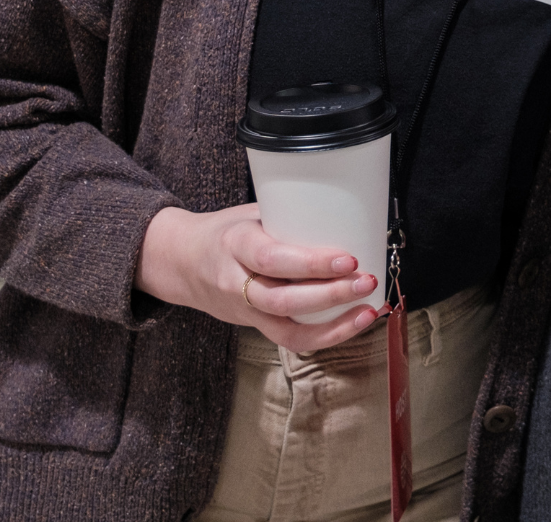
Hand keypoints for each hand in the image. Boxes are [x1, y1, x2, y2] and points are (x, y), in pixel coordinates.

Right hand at [136, 204, 380, 354]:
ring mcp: (243, 311)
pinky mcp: (254, 327)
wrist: (182, 264)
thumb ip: (287, 217)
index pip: (273, 259)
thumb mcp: (249, 215)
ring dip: (334, 325)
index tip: (348, 258)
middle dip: (331, 295)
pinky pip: (289, 339)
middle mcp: (235, 283)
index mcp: (234, 245)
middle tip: (366, 282)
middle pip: (283, 299)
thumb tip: (343, 211)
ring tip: (369, 310)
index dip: (312, 263)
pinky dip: (325, 335)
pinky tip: (353, 324)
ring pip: (287, 330)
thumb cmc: (224, 233)